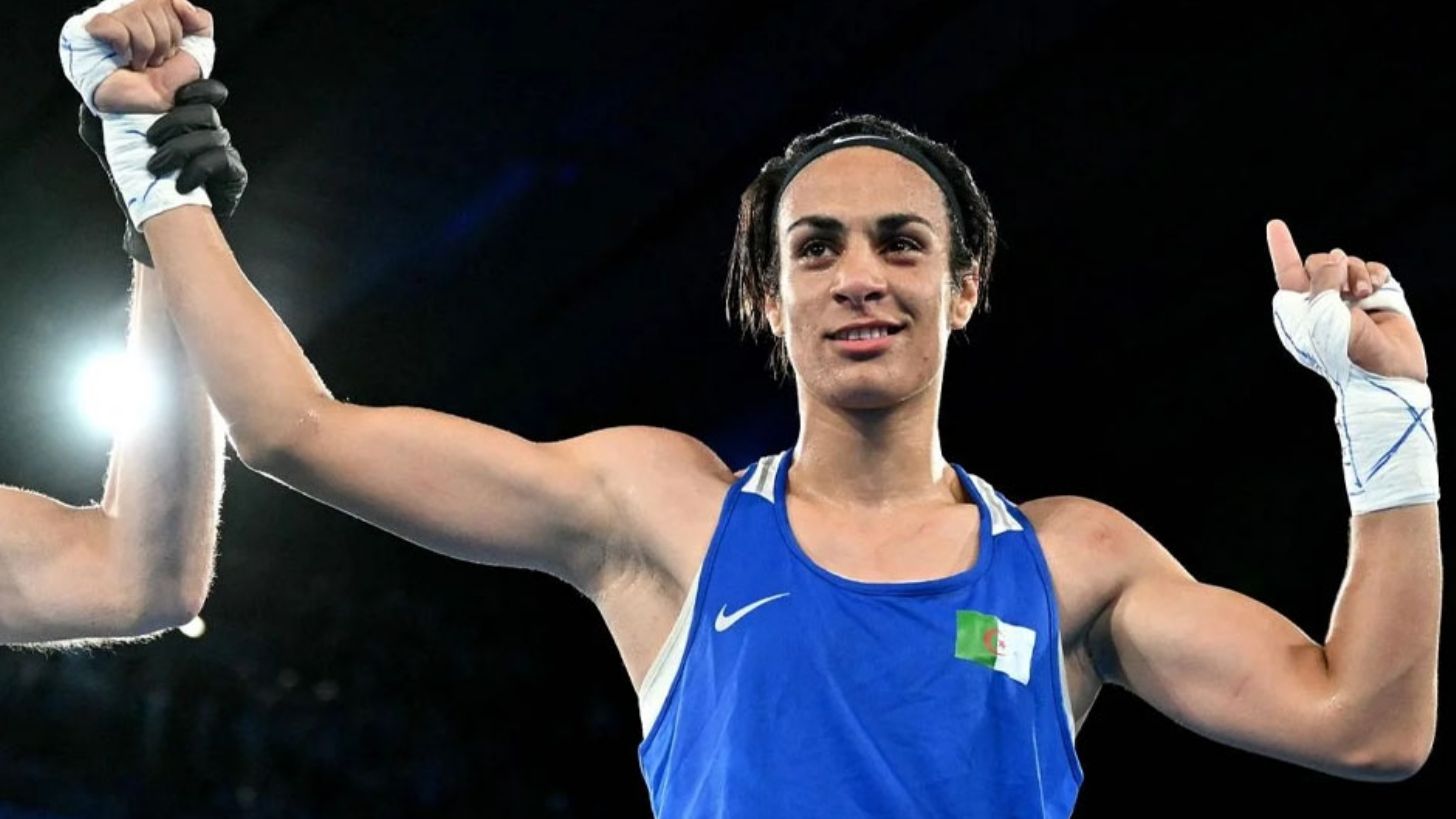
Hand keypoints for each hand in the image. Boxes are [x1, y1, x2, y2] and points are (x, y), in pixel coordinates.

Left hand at [79, 79, 246, 264]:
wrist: (151, 223)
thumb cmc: (136, 184)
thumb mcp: (113, 151)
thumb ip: (101, 125)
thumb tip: (88, 103)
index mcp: (187, 119)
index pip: (206, 91)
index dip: (199, 87)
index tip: (177, 95)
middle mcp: (209, 132)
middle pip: (206, 111)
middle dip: (175, 121)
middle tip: (150, 138)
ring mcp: (224, 153)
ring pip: (213, 135)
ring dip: (180, 149)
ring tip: (155, 167)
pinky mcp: (233, 174)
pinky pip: (221, 161)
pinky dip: (198, 170)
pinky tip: (180, 185)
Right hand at [89, 0, 213, 113]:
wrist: (151, 109)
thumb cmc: (168, 82)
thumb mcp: (197, 50)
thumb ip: (200, 20)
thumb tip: (181, 3)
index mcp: (155, 13)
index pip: (168, 0)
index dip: (177, 28)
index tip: (173, 50)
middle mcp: (132, 12)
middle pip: (153, 4)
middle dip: (164, 40)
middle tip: (156, 60)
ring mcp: (111, 20)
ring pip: (135, 13)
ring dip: (146, 48)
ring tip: (141, 63)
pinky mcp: (92, 31)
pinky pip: (113, 25)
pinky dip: (124, 45)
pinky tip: (123, 57)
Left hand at [1266, 219, 1426, 381]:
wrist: (1387, 373)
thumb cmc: (1345, 351)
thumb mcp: (1322, 314)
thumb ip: (1322, 278)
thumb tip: (1336, 257)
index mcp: (1299, 308)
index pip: (1287, 272)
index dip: (1281, 247)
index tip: (1275, 224)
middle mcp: (1322, 301)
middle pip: (1320, 261)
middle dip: (1333, 267)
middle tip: (1348, 292)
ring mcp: (1350, 299)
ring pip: (1348, 263)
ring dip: (1356, 272)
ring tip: (1364, 294)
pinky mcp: (1378, 297)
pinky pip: (1373, 268)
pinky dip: (1376, 273)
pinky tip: (1378, 287)